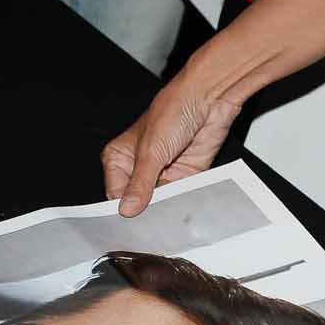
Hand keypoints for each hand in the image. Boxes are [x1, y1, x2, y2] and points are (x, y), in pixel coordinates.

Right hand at [102, 65, 245, 217]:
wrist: (209, 100)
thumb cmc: (173, 110)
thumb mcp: (151, 151)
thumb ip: (140, 184)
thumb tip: (127, 209)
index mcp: (120, 158)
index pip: (115, 195)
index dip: (123, 210)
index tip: (131, 224)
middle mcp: (140, 167)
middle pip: (138, 201)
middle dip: (145, 211)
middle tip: (149, 224)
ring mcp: (163, 173)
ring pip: (160, 202)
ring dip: (165, 208)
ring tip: (167, 216)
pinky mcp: (186, 176)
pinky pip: (182, 197)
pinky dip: (183, 203)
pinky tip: (183, 208)